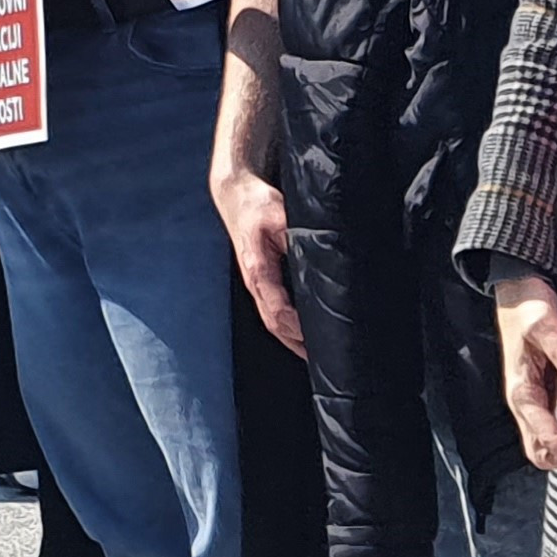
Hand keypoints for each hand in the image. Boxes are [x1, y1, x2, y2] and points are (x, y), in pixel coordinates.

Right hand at [213, 167, 304, 357]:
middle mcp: (255, 282)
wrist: (236, 195)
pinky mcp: (261, 280)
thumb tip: (317, 257)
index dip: (294, 327)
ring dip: (291, 340)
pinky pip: (273, 310)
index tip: (314, 339)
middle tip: (320, 361)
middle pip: (274, 323)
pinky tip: (302, 335)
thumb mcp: (280, 215)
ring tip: (313, 357)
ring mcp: (256, 283)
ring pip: (272, 321)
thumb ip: (297, 238)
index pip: (276, 308)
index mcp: (258, 270)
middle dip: (295, 344)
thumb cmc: (257, 204)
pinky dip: (287, 327)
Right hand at [495, 273, 556, 476]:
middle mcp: (525, 400)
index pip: (544, 436)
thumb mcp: (545, 327)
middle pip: (541, 449)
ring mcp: (533, 396)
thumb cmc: (525, 307)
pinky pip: (555, 422)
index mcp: (520, 390)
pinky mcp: (542, 389)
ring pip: (547, 439)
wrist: (516, 289)